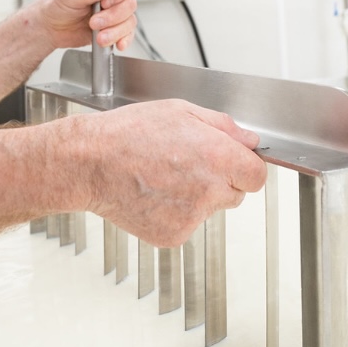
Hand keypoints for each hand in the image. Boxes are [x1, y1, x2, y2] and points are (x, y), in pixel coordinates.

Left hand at [37, 0, 138, 51]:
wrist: (48, 29)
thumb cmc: (56, 6)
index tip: (105, 2)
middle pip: (129, 4)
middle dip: (113, 17)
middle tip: (94, 21)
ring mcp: (113, 14)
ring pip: (129, 21)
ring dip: (115, 31)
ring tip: (99, 36)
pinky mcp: (112, 30)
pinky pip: (127, 35)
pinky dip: (124, 39)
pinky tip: (117, 43)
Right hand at [71, 99, 268, 247]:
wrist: (90, 163)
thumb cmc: (129, 133)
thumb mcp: (180, 111)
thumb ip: (223, 126)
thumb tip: (249, 140)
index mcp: (217, 157)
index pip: (257, 176)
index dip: (245, 167)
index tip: (233, 162)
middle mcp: (209, 190)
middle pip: (236, 194)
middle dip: (221, 181)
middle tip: (188, 164)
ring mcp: (192, 217)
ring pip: (210, 209)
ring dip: (197, 196)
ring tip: (162, 175)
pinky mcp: (173, 235)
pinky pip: (186, 224)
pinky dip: (175, 212)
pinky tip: (153, 192)